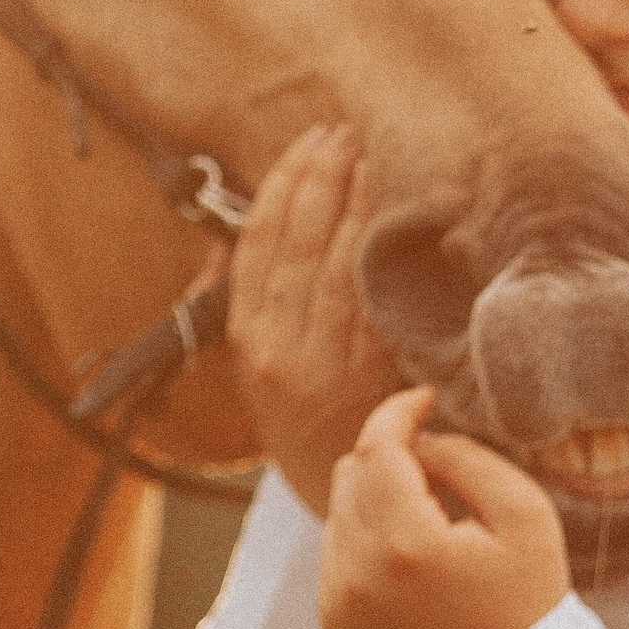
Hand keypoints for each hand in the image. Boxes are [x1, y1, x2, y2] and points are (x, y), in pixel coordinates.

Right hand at [229, 124, 402, 515]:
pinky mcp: (373, 372)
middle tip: (343, 133)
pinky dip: (382, 247)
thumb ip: (244, 300)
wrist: (350, 494)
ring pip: (336, 262)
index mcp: (248, 338)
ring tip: (370, 153)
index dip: (282, 184)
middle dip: (321, 177)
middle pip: (297, 242)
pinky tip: (396, 211)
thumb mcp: (256, 366)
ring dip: (355, 199)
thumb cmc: (306, 418)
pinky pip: (375, 296)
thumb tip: (232, 236)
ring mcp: (328, 361)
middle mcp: (281, 348)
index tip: (305, 144)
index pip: (259, 241)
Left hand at [319, 386, 570, 628]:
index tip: (426, 398)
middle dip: (391, 458)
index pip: (378, 448)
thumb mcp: (525, 514)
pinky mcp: (335, 624)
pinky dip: (366, 539)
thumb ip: (466, 458)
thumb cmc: (530, 599)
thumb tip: (418, 440)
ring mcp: (339, 603)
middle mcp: (357, 574)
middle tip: (440, 472)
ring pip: (339, 509)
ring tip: (432, 523)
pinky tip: (413, 559)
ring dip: (377, 498)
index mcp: (406, 545)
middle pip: (351, 473)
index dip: (399, 412)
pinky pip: (335, 552)